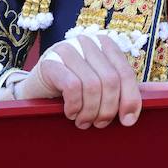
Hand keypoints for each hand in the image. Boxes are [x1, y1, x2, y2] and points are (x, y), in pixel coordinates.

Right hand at [17, 33, 143, 127]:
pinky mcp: (50, 62)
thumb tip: (130, 118)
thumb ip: (117, 93)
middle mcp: (88, 43)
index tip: (127, 120)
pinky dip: (75, 106)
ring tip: (84, 122)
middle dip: (108, 109)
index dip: (130, 99)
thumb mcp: (99, 88)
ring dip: (90, 111)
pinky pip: (72, 87)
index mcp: (105, 46)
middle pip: (111, 80)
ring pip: (92, 85)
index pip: (126, 73)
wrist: (37, 89)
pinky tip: (70, 113)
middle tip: (99, 124)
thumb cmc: (72, 92)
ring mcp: (68, 50)